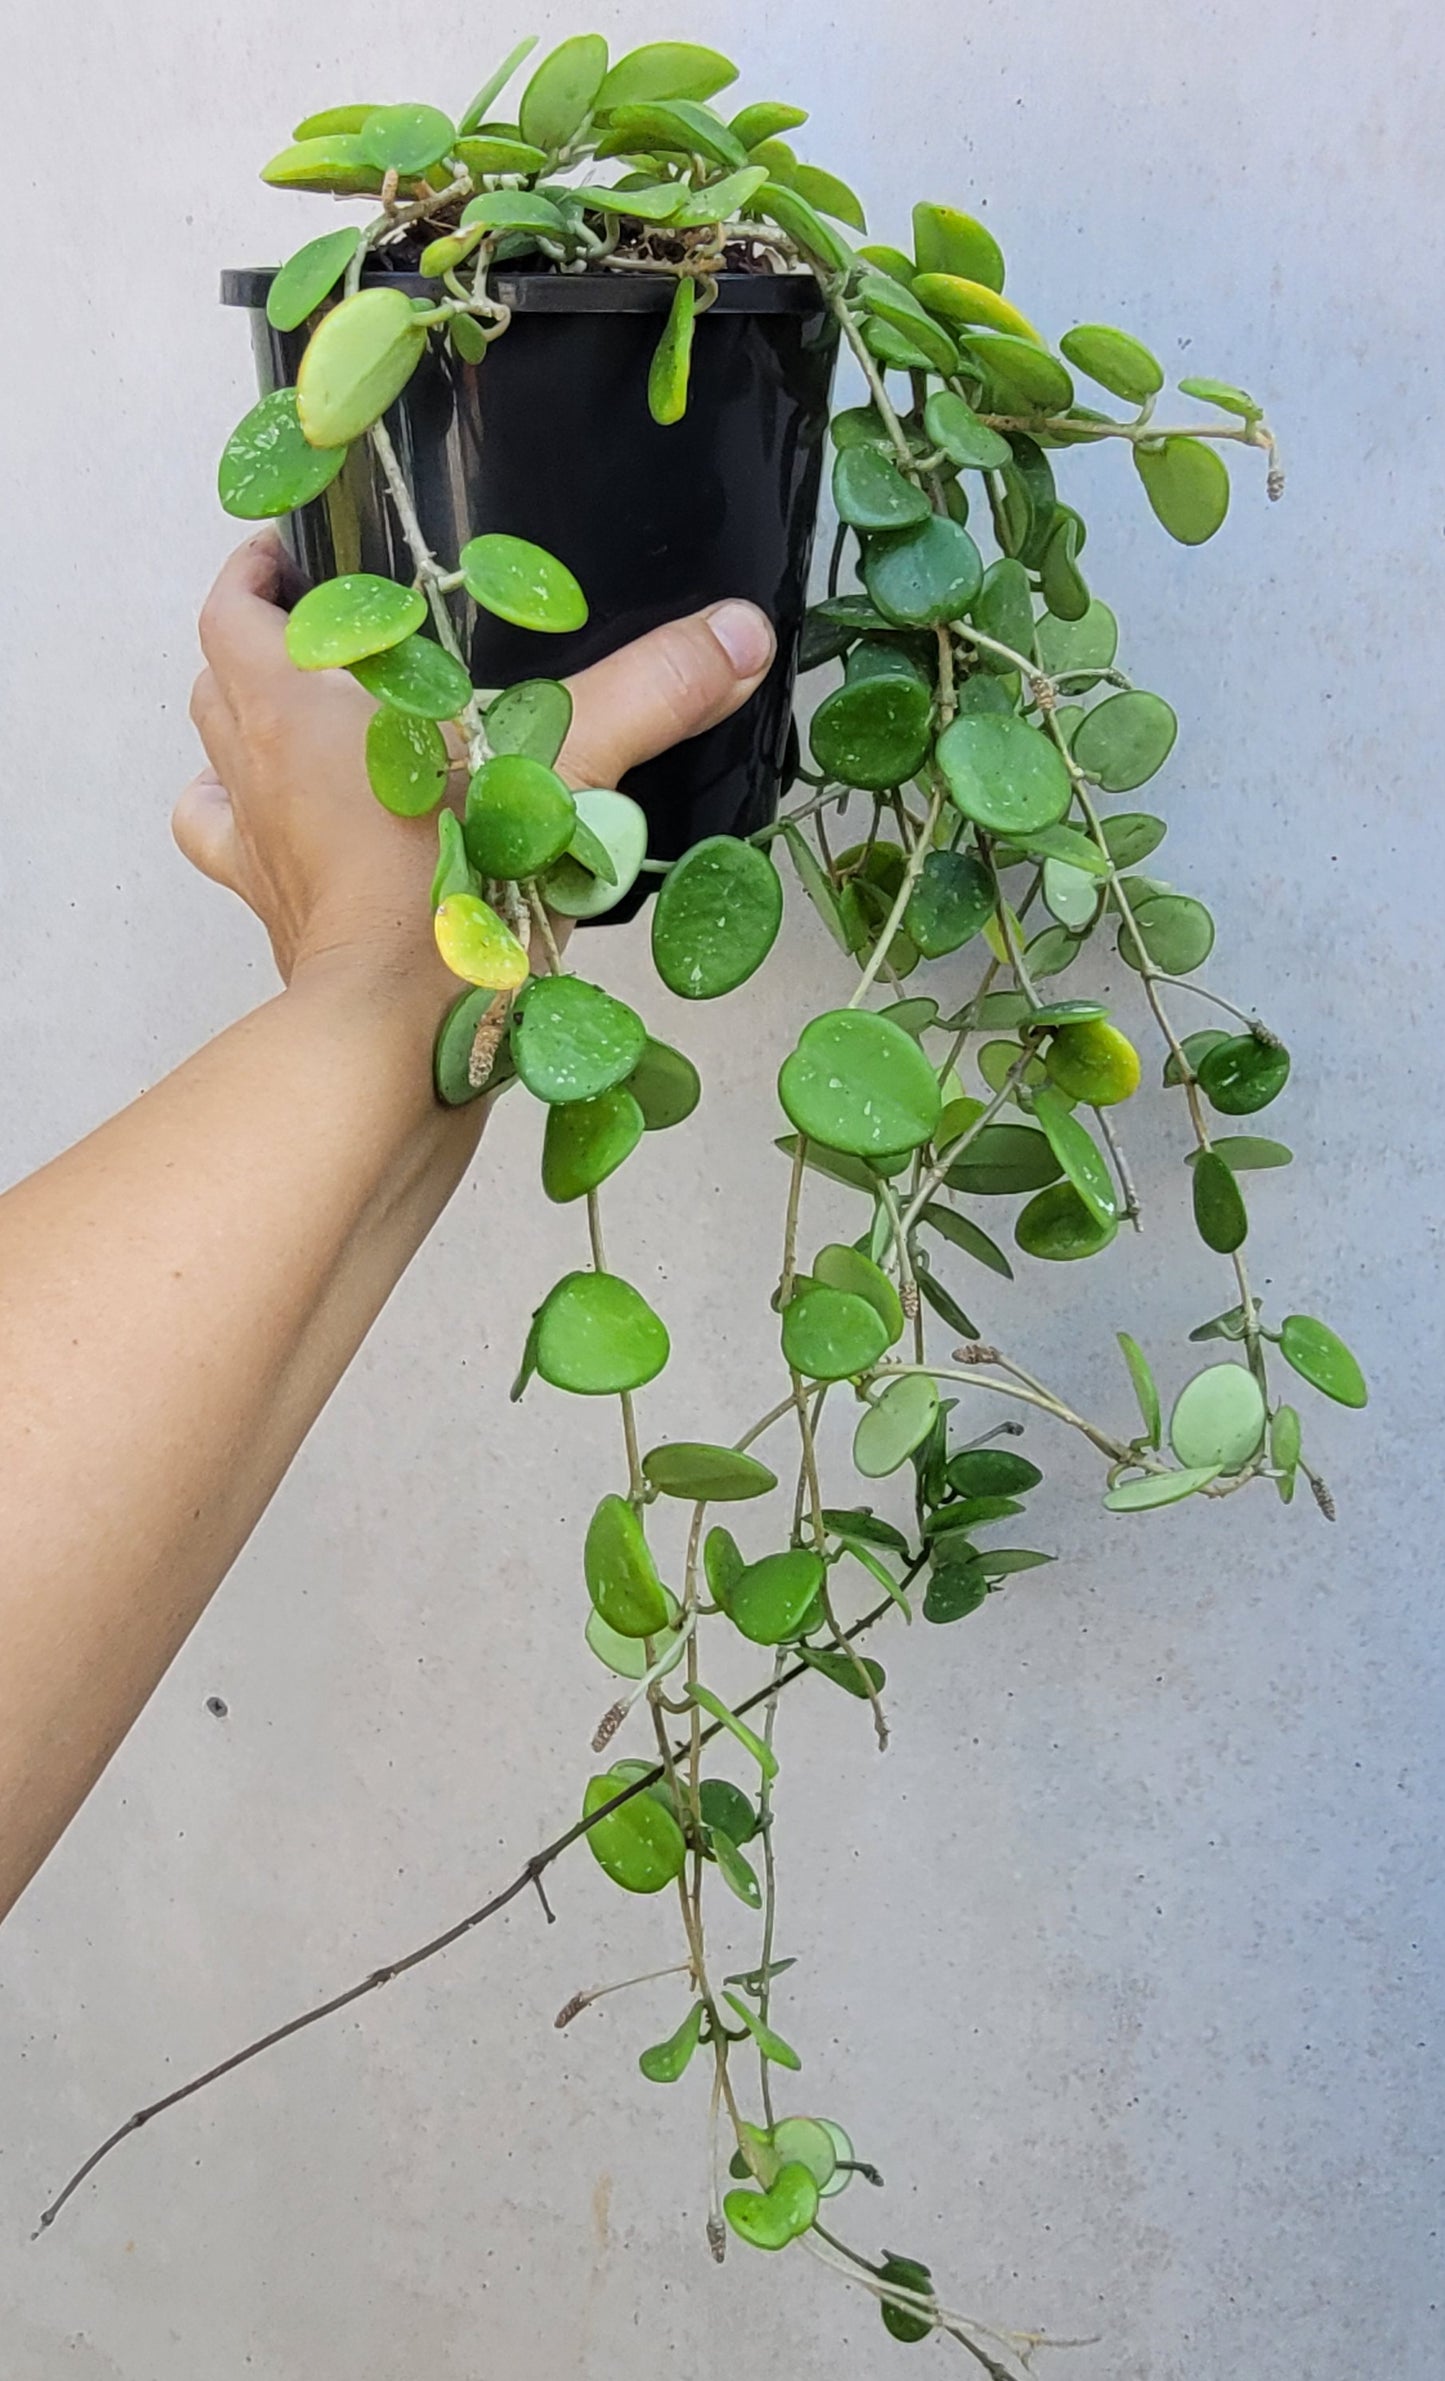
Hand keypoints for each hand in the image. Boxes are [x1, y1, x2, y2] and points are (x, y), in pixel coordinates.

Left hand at [176, 531, 774, 998]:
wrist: (396, 1039)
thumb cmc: (449, 889)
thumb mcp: (562, 768)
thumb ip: (650, 694)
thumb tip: (742, 632)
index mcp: (292, 710)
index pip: (235, 611)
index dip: (256, 576)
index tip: (293, 557)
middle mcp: (254, 776)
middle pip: (219, 683)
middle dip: (262, 651)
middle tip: (331, 640)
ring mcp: (258, 855)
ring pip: (216, 769)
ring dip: (244, 739)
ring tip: (306, 729)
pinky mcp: (279, 921)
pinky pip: (241, 857)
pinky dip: (256, 835)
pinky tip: (302, 836)